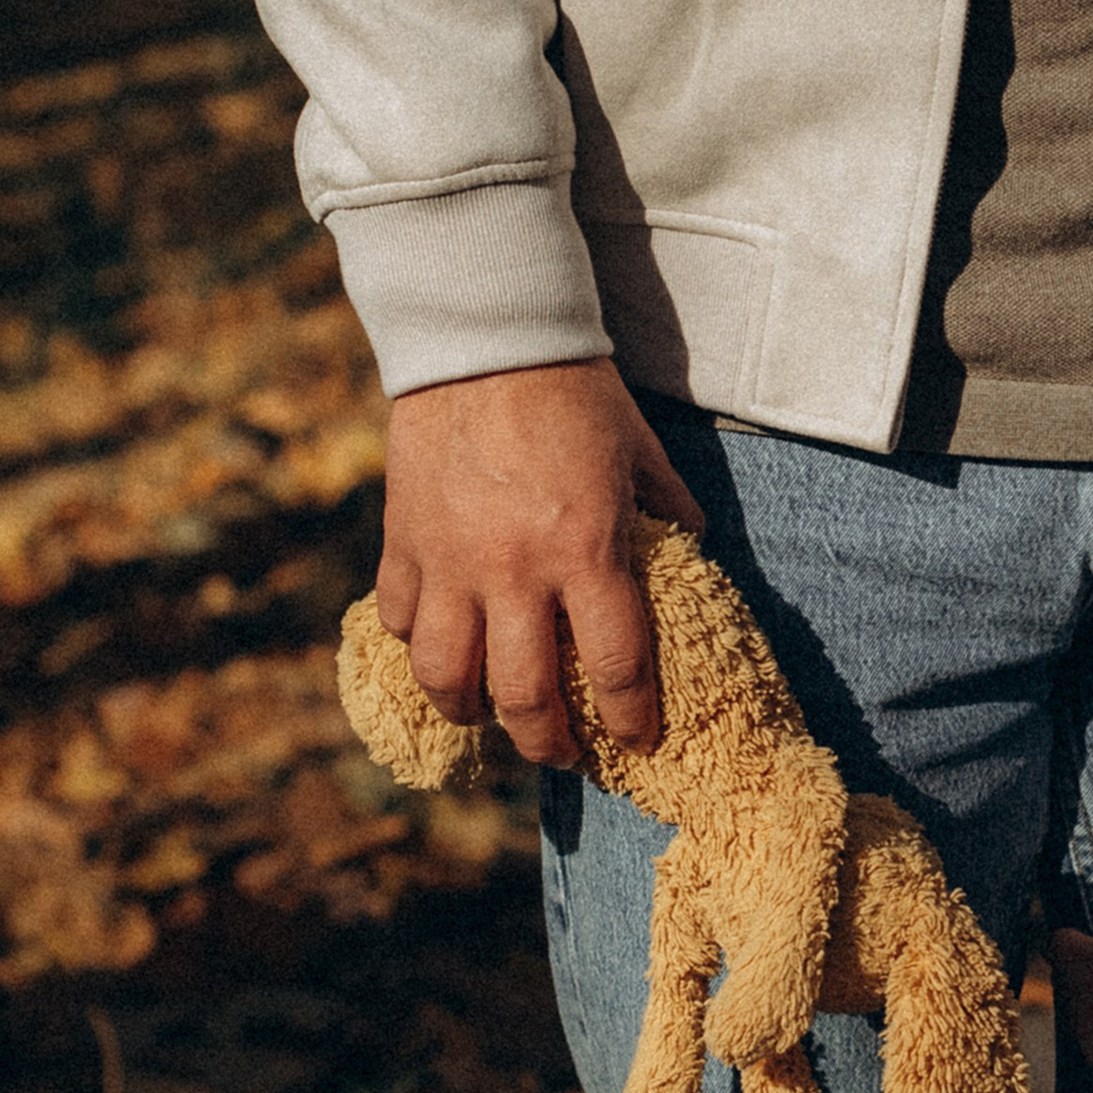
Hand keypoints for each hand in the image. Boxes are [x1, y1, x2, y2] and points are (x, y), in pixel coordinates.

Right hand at [375, 358, 706, 766]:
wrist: (483, 338)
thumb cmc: (574, 394)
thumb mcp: (640, 454)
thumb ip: (669, 512)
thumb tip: (691, 553)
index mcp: (586, 553)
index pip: (615, 666)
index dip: (628, 718)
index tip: (635, 741)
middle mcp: (515, 572)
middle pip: (524, 695)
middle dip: (546, 741)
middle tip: (560, 754)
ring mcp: (450, 562)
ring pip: (446, 675)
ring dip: (469, 711)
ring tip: (487, 717)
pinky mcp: (402, 542)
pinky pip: (401, 620)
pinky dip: (417, 644)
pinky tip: (437, 647)